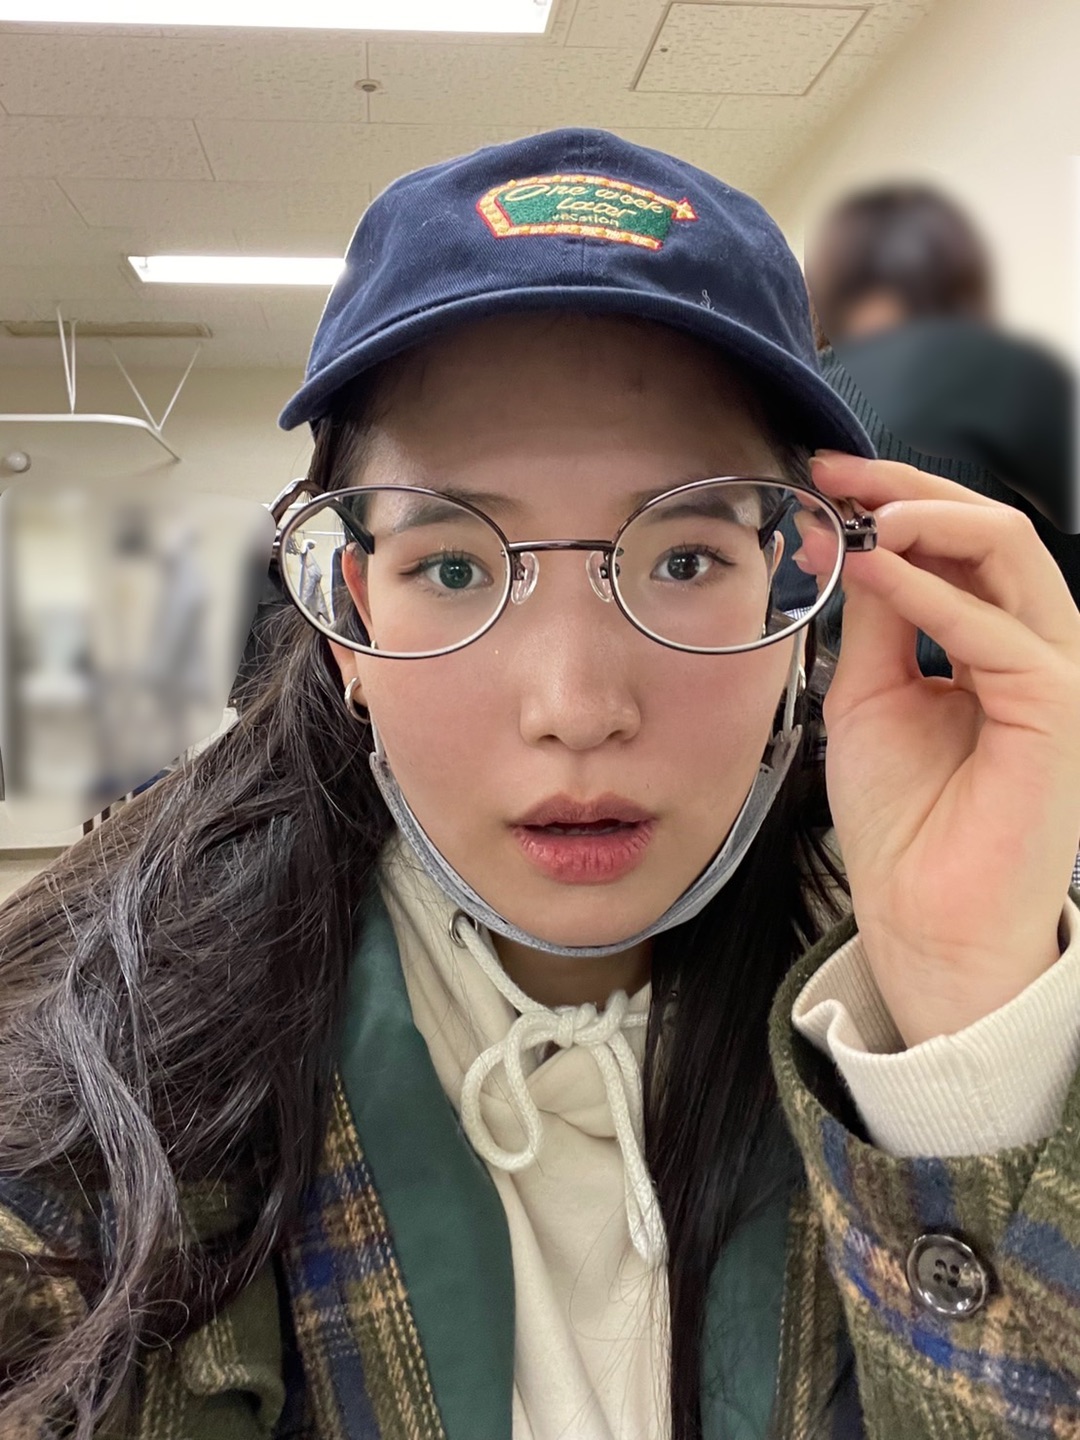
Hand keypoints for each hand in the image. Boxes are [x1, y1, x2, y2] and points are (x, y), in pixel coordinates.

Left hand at [805, 452, 1079, 1046]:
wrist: (923, 918)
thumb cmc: (904, 822)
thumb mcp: (870, 697)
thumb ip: (877, 623)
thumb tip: (859, 547)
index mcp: (991, 645)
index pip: (959, 544)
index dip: (897, 499)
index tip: (827, 478)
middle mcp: (1031, 649)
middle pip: (991, 533)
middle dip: (911, 490)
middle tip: (840, 474)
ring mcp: (1051, 675)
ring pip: (1012, 556)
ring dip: (931, 520)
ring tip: (863, 509)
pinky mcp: (1055, 709)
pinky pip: (995, 630)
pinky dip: (929, 595)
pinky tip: (875, 573)